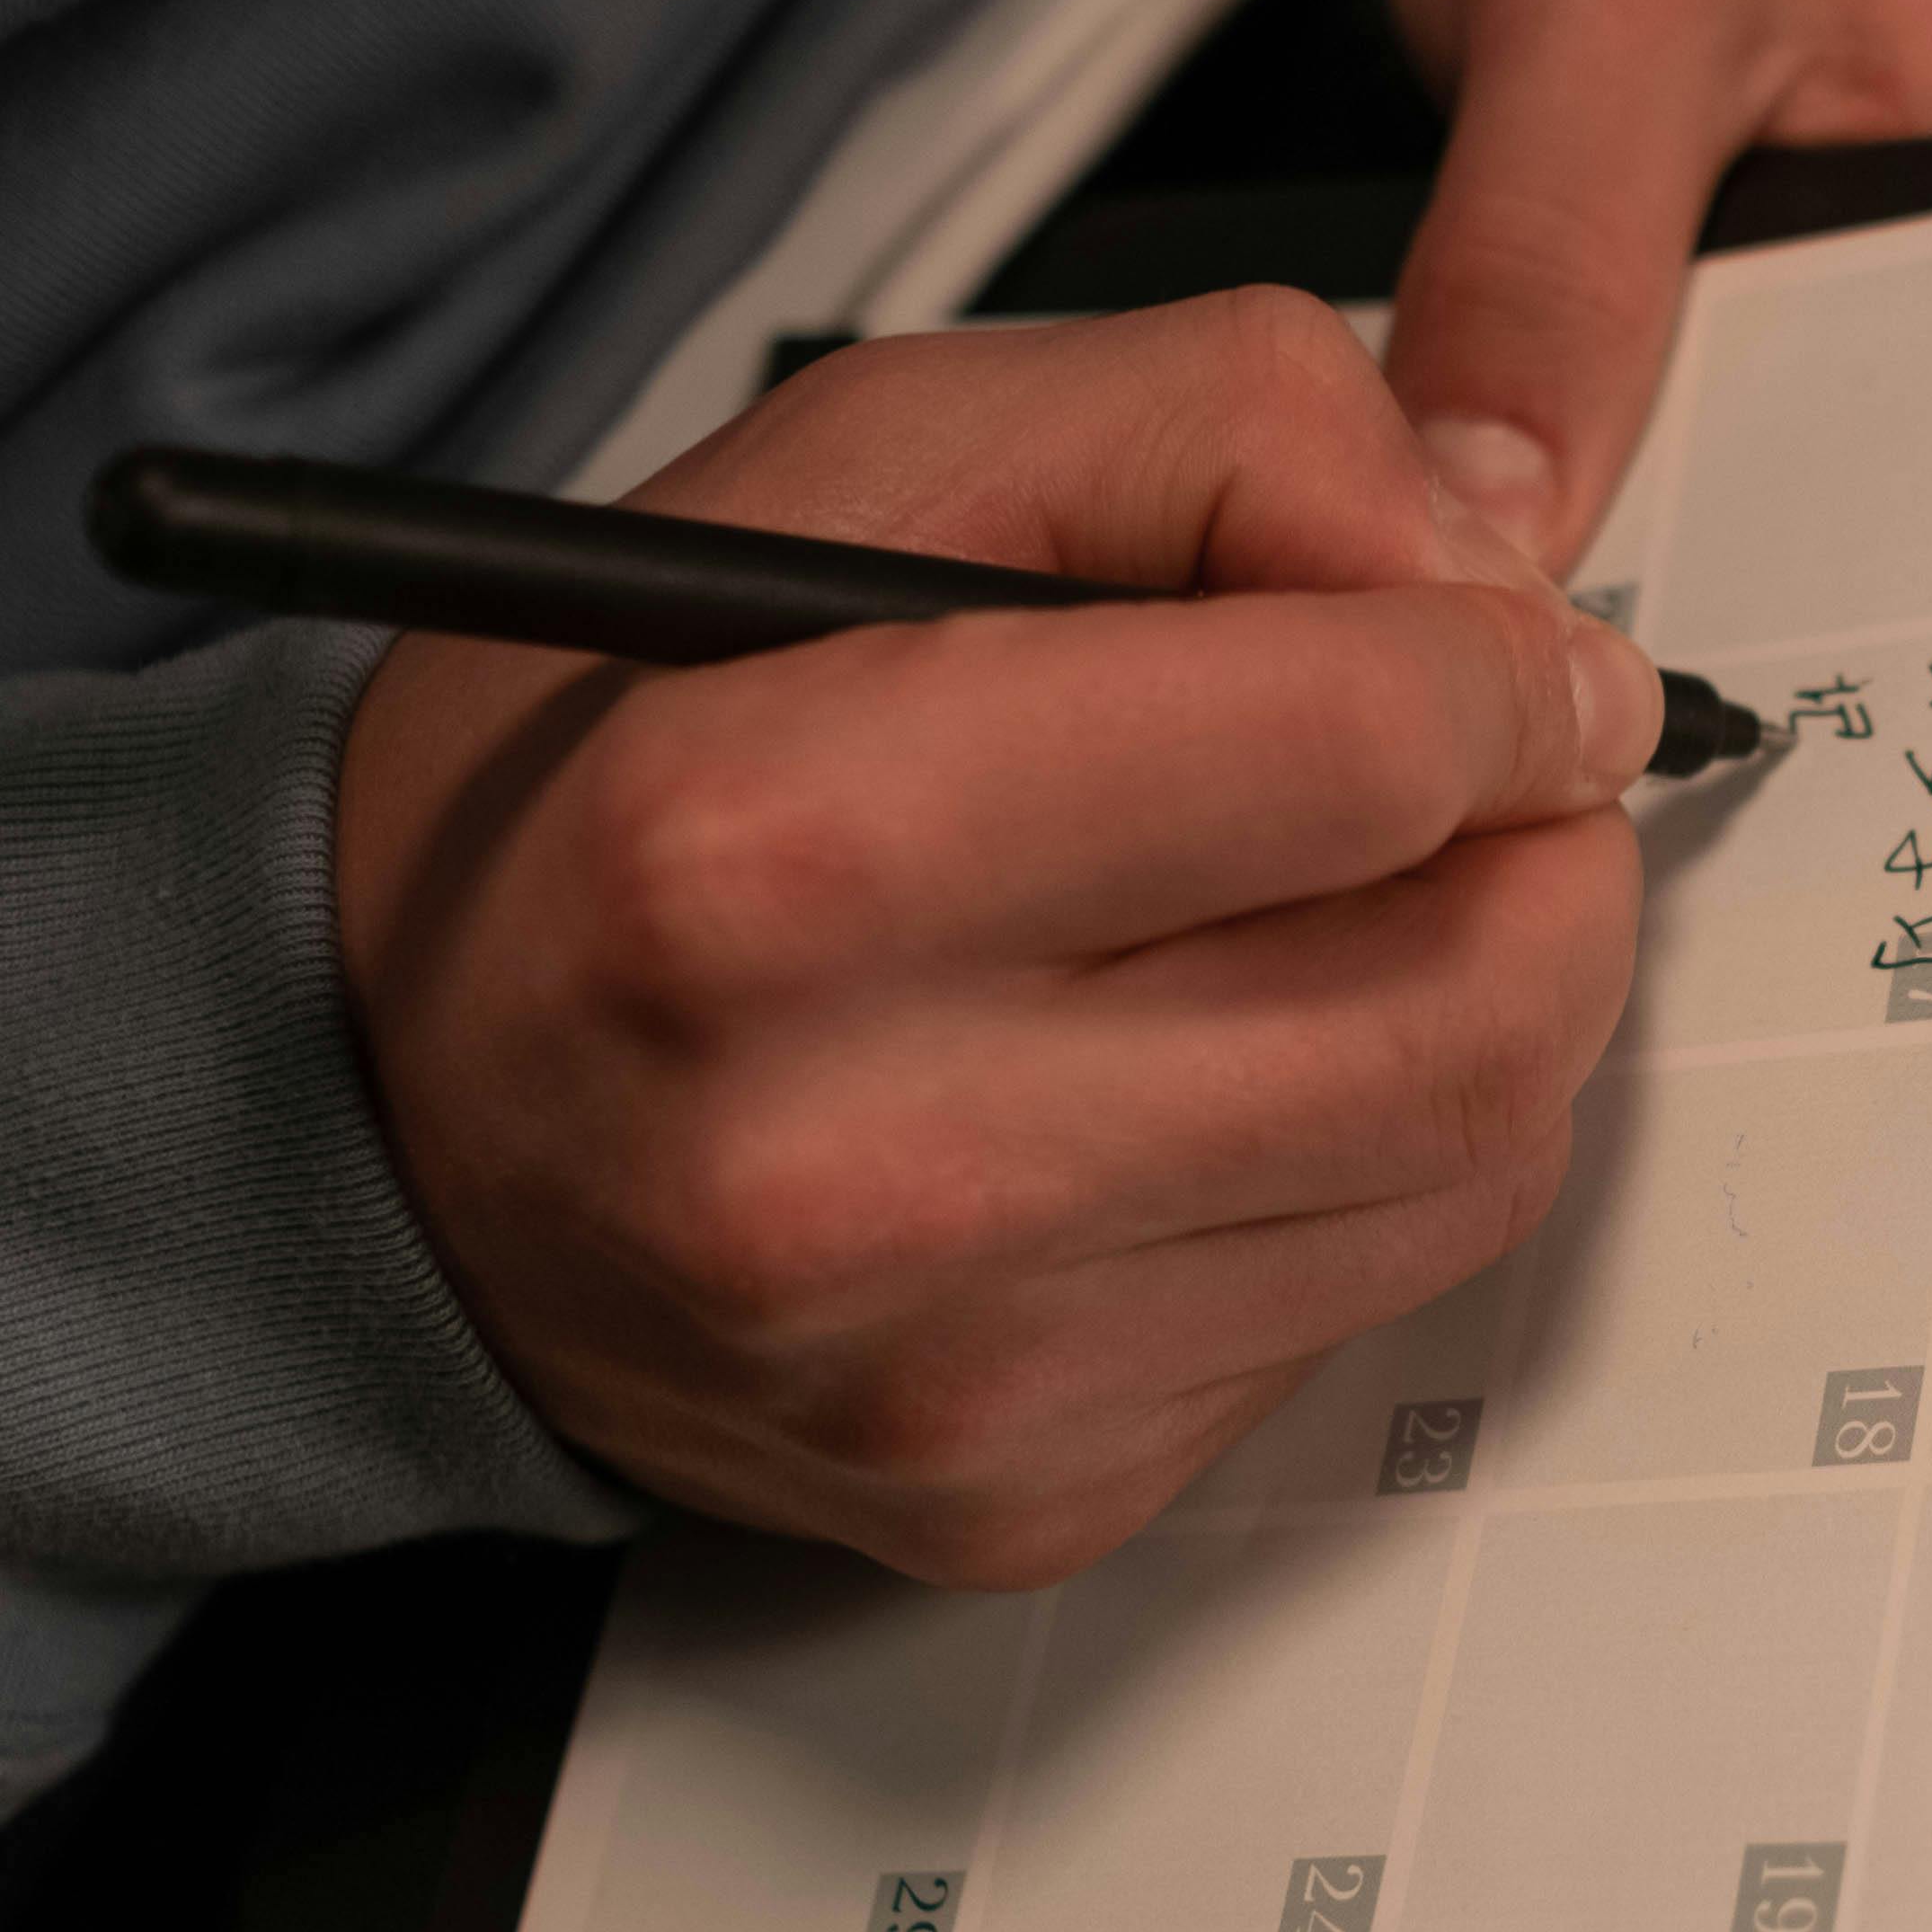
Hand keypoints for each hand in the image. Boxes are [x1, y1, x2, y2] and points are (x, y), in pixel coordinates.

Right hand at [337, 297, 1658, 1583]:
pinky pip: (1365, 1305)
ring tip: (1359, 901)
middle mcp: (857, 1163)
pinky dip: (1367, 1158)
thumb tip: (1495, 558)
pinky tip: (1224, 1072)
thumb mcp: (868, 457)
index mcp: (777, 857)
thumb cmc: (615, 756)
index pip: (1358, 752)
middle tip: (1496, 773)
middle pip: (1471, 1000)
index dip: (1507, 667)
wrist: (379, 1117)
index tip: (1521, 648)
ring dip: (1495, 1000)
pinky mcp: (1029, 1502)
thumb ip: (1221, 428)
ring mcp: (955, 1378)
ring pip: (1474, 1167)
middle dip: (1552, 850)